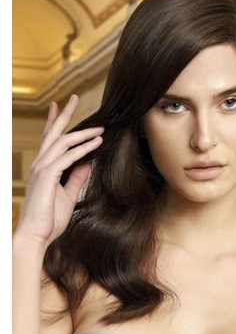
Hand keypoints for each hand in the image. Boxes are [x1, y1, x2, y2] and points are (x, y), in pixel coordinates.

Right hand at [15, 94, 103, 248]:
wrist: (36, 235)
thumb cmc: (49, 219)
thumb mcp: (67, 194)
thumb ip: (76, 177)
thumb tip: (87, 163)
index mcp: (43, 168)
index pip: (49, 140)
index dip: (54, 122)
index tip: (59, 107)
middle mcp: (40, 164)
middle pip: (53, 133)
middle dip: (64, 114)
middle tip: (74, 97)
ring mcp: (42, 168)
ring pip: (62, 142)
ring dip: (83, 133)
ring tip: (100, 127)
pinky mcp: (47, 176)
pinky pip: (68, 157)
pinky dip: (83, 148)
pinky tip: (96, 143)